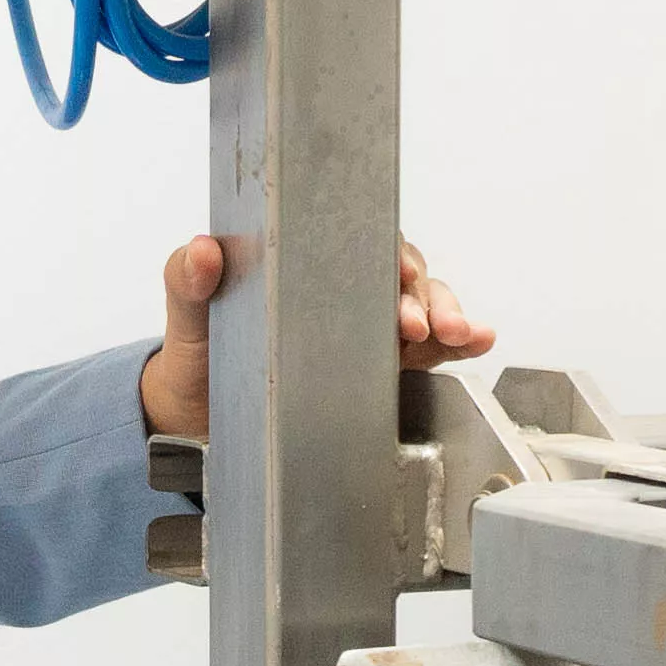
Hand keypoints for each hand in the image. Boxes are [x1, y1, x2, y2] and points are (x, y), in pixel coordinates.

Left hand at [140, 235, 491, 443]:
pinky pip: (432, 352)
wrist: (200, 424)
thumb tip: (201, 251)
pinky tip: (478, 342)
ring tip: (460, 334)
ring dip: (449, 316)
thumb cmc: (198, 360)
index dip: (382, 251)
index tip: (394, 272)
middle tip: (419, 325)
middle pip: (401, 274)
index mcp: (306, 262)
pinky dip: (460, 345)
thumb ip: (187, 284)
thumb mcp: (188, 322)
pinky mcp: (384, 371)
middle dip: (421, 295)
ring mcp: (368, 330)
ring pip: (425, 307)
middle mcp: (344, 290)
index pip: (355, 241)